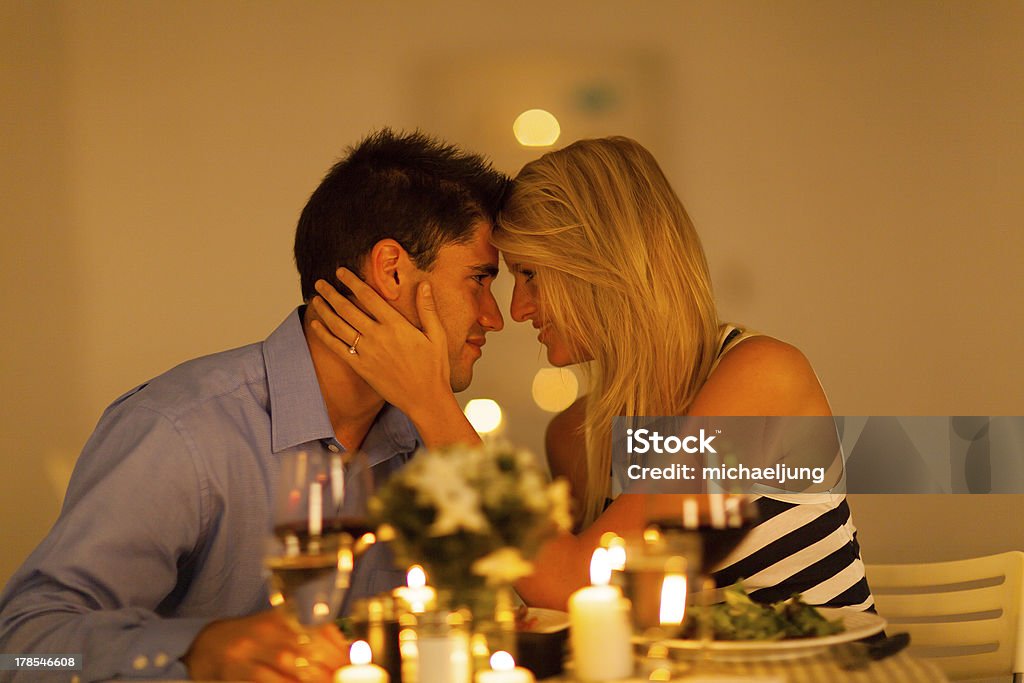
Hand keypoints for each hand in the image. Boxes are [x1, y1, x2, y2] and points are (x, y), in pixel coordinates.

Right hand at [184, 610, 347, 681]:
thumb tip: (347, 651)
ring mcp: (251, 653)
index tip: (355, 665)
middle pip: (308, 651)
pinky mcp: (239, 673)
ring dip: (315, 681)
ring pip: (291, 669)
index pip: (320, 630)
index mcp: (284, 617)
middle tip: (348, 680)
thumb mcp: (280, 628)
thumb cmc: (253, 639)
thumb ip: (310, 634)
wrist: (207, 646)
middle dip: (332, 670)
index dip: (341, 651)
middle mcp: (267, 631)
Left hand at [309, 268, 450, 416]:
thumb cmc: (434, 368)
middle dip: (332, 293)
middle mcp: (378, 336)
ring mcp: (367, 352)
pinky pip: (338, 348)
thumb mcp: (437, 335)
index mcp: (396, 325)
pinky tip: (316, 325)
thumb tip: (424, 285)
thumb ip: (427, 309)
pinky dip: (325, 335)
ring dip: (325, 310)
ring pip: (339, 326)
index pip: (368, 296)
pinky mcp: (361, 367)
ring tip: (316, 298)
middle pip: (348, 308)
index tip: (341, 272)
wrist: (425, 399)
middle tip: (320, 282)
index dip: (352, 282)